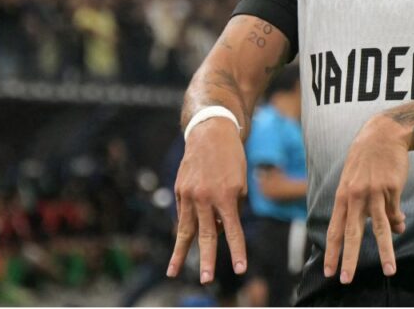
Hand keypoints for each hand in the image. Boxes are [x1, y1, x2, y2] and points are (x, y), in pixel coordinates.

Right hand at [168, 118, 247, 282]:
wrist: (210, 132)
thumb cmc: (231, 158)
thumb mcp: (241, 182)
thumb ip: (232, 207)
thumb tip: (219, 229)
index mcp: (227, 195)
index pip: (233, 230)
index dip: (237, 251)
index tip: (241, 269)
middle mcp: (206, 197)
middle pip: (206, 235)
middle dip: (208, 259)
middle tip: (207, 280)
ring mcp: (189, 194)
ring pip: (185, 230)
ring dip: (180, 253)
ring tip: (173, 272)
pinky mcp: (179, 190)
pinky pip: (184, 214)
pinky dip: (185, 228)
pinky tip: (181, 244)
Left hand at [324, 114, 408, 283]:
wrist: (384, 134)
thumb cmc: (368, 159)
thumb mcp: (359, 181)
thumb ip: (368, 207)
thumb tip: (395, 230)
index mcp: (342, 195)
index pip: (334, 229)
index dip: (331, 252)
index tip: (329, 271)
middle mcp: (356, 196)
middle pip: (352, 234)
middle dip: (349, 259)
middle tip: (346, 280)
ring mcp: (374, 193)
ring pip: (380, 229)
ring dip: (385, 252)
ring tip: (389, 271)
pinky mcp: (392, 189)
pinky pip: (396, 213)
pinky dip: (398, 221)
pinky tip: (400, 223)